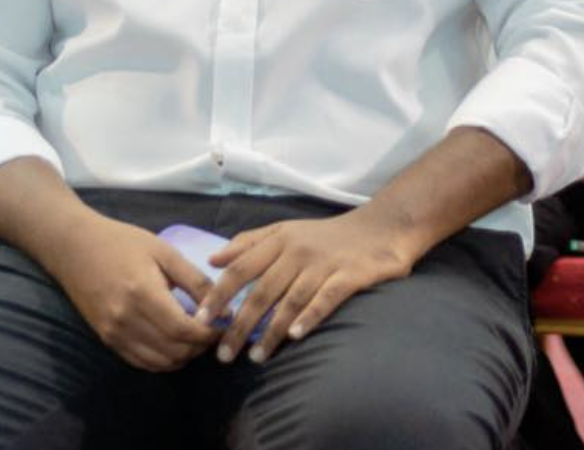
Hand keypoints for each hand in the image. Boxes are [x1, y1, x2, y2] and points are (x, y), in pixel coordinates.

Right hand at [43, 213, 216, 371]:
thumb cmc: (123, 243)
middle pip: (174, 351)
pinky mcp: (106, 340)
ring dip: (183, 356)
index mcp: (143, 294)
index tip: (224, 324)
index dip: (209, 334)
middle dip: (200, 347)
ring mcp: (113, 334)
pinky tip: (175, 344)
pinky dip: (163, 360)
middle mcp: (126, 320)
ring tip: (196, 337)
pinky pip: (140, 362)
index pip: (183, 330)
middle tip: (214, 331)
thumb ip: (195, 281)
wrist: (74, 248)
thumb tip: (223, 310)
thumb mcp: (165, 253)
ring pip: (159, 362)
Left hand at [199, 208, 418, 365]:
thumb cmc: (328, 235)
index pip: (241, 268)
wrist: (383, 226)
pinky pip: (326, 299)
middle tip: (223, 354)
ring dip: (271, 330)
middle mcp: (299, 250)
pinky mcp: (350, 275)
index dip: (219, 295)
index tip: (200, 320)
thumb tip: (212, 260)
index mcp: (280, 239)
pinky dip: (310, 317)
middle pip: (262, 291)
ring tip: (255, 357)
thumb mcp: (286, 229)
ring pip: (290, 300)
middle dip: (239, 325)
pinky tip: (296, 336)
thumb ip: (249, 243)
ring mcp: (325, 263)